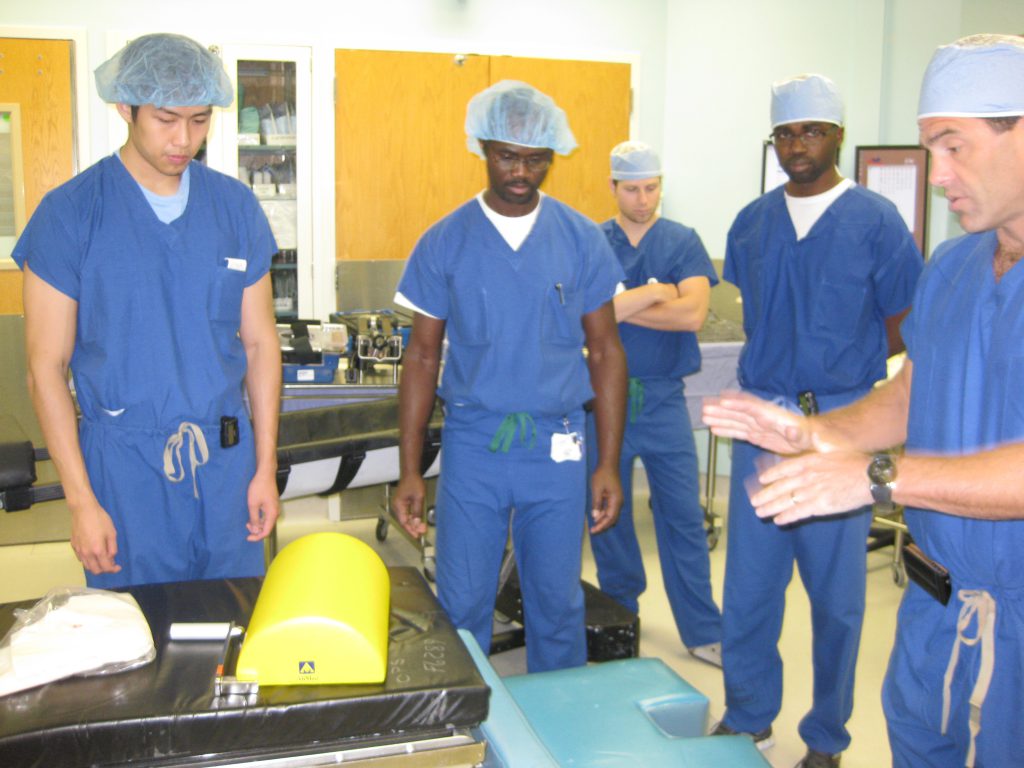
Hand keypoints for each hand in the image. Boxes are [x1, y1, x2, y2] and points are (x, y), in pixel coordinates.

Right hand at [69, 499, 120, 574]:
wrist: (83, 510)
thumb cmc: (100, 520)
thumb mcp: (112, 533)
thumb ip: (112, 548)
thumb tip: (112, 558)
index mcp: (97, 550)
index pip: (106, 567)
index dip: (113, 569)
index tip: (118, 567)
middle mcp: (86, 553)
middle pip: (95, 570)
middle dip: (104, 570)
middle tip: (111, 563)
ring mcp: (78, 550)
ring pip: (87, 566)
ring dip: (95, 566)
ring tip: (103, 559)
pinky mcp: (73, 546)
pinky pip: (81, 558)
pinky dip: (88, 560)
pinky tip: (93, 553)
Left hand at [246, 470, 280, 541]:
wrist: (265, 474)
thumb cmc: (259, 488)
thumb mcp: (253, 504)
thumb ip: (254, 519)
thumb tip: (255, 530)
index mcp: (272, 514)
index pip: (266, 532)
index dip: (257, 537)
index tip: (248, 538)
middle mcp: (275, 513)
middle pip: (267, 527)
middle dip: (256, 530)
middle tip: (246, 526)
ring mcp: (275, 508)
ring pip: (267, 522)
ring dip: (257, 524)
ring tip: (248, 521)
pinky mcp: (272, 504)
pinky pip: (267, 516)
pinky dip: (260, 518)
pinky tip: (253, 515)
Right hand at [392, 474, 427, 537]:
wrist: (411, 473)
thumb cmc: (414, 482)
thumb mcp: (419, 498)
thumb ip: (417, 511)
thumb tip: (417, 523)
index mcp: (399, 505)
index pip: (403, 521)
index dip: (410, 529)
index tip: (417, 535)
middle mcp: (397, 506)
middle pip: (404, 521)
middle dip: (413, 528)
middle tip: (421, 533)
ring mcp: (399, 505)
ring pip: (406, 518)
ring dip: (413, 524)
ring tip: (421, 529)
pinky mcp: (403, 504)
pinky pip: (407, 514)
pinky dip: (413, 518)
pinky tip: (418, 522)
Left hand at [589, 465, 623, 533]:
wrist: (608, 464)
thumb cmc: (602, 475)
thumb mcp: (597, 489)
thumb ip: (596, 503)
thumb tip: (595, 516)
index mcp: (616, 501)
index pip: (610, 518)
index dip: (602, 526)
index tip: (594, 531)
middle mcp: (618, 502)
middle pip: (612, 518)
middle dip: (603, 525)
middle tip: (593, 530)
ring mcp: (616, 500)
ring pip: (610, 514)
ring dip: (603, 520)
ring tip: (593, 525)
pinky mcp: (613, 497)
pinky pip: (609, 509)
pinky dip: (603, 513)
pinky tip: (596, 516)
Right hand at [702, 391, 813, 454]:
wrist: (818, 441)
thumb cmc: (816, 438)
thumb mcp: (810, 437)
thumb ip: (800, 435)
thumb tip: (793, 431)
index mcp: (774, 417)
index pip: (753, 407)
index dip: (738, 403)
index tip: (722, 400)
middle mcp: (764, 418)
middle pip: (739, 411)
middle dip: (722, 409)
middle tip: (704, 407)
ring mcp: (760, 426)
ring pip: (736, 420)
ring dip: (720, 418)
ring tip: (703, 416)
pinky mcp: (759, 436)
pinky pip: (739, 431)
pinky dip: (726, 430)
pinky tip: (714, 429)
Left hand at [748, 450, 873, 525]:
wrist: (870, 477)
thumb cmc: (854, 463)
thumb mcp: (830, 452)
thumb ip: (814, 457)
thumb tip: (804, 457)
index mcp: (809, 461)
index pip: (783, 468)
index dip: (771, 475)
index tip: (761, 480)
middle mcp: (807, 476)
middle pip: (780, 487)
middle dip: (765, 495)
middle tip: (754, 501)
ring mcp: (812, 491)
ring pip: (785, 501)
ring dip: (770, 508)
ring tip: (760, 512)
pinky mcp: (820, 505)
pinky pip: (799, 512)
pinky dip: (787, 516)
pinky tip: (778, 520)